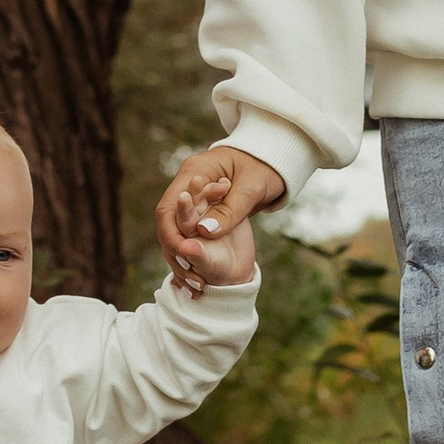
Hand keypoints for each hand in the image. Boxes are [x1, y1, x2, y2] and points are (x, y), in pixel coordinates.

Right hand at [156, 143, 287, 291]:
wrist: (275, 158)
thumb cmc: (266, 167)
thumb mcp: (251, 189)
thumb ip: (228, 210)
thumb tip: (203, 232)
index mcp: (194, 171)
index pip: (168, 207)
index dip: (171, 235)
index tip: (185, 257)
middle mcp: (187, 182)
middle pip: (168, 221)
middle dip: (175, 250)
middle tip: (191, 278)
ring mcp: (193, 195)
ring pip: (176, 229)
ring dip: (182, 256)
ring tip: (196, 285)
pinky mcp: (201, 206)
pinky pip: (190, 230)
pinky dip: (192, 251)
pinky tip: (201, 275)